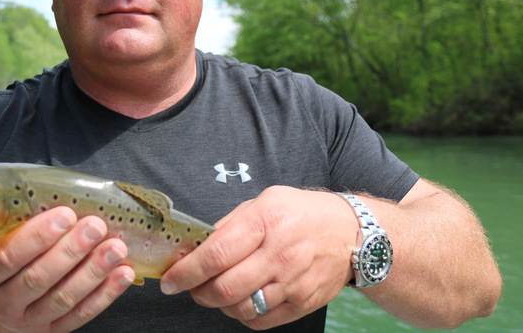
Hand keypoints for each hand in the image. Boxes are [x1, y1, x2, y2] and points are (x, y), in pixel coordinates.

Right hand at [0, 206, 134, 332]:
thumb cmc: (1, 256)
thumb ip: (21, 223)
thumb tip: (62, 198)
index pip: (8, 256)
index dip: (37, 236)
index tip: (66, 214)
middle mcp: (1, 302)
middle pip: (38, 278)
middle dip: (71, 250)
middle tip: (96, 226)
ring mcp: (27, 321)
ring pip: (63, 298)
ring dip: (93, 272)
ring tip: (117, 247)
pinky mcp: (52, 331)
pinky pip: (81, 314)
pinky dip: (106, 294)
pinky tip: (123, 273)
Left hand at [160, 187, 354, 328]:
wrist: (352, 233)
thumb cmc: (301, 213)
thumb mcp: (263, 202)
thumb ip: (230, 225)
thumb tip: (196, 247)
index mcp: (265, 221)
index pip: (217, 254)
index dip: (187, 272)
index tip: (170, 280)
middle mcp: (280, 254)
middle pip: (225, 287)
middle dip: (197, 292)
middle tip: (188, 287)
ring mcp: (293, 282)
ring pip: (241, 308)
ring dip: (218, 304)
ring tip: (215, 291)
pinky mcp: (302, 303)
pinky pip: (261, 321)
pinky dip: (242, 314)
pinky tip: (240, 299)